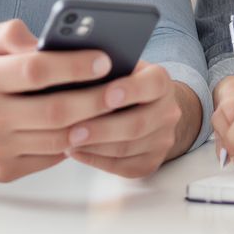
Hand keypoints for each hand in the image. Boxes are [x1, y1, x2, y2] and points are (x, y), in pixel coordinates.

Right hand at [0, 19, 124, 181]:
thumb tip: (43, 39)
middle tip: (122, 86)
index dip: (74, 66)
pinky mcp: (4, 170)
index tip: (104, 60)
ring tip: (114, 108)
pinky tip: (89, 127)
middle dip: (96, 98)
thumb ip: (9, 34)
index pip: (36, 71)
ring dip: (92, 124)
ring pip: (58, 138)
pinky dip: (73, 143)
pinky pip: (50, 157)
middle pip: (56, 110)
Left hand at [63, 63, 198, 178]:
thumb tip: (72, 67)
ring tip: (66, 141)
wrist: (151, 108)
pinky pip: (122, 167)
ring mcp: (162, 140)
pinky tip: (76, 151)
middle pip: (137, 124)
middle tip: (72, 130)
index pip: (153, 84)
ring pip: (127, 148)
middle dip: (101, 128)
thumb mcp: (122, 67)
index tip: (106, 95)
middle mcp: (167, 111)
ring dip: (94, 147)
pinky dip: (96, 160)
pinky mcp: (151, 162)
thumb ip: (106, 68)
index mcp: (161, 82)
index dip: (131, 90)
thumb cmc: (125, 84)